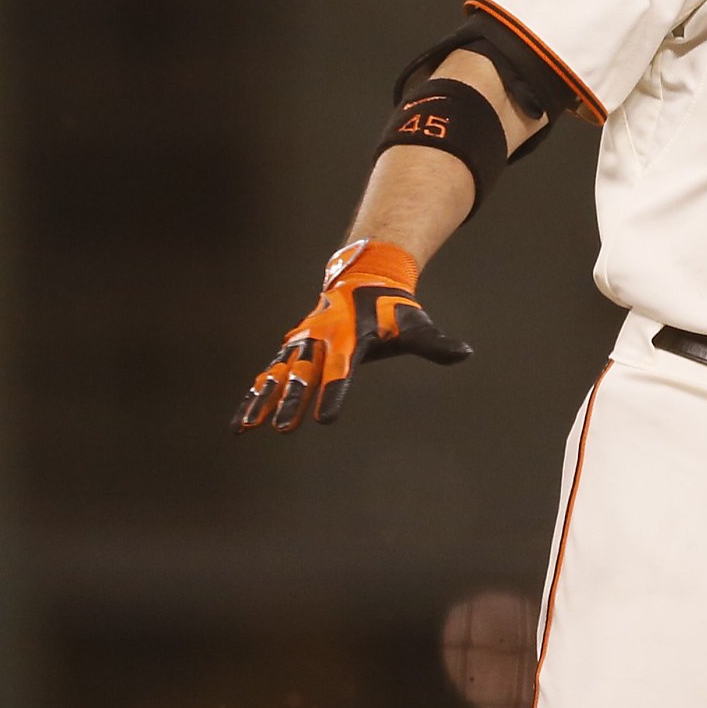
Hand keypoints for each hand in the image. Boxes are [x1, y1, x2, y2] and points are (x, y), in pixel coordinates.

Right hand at [232, 240, 470, 433]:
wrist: (363, 279)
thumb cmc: (393, 310)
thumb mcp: (416, 325)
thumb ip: (436, 344)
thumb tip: (465, 354)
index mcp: (352, 335)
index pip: (343, 369)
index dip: (335, 393)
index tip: (325, 419)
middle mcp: (323, 338)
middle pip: (306, 373)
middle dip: (294, 400)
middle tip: (284, 428)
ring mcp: (303, 343)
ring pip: (280, 374)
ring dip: (264, 399)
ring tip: (248, 427)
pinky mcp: (292, 349)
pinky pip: (270, 374)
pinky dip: (254, 396)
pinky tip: (240, 423)